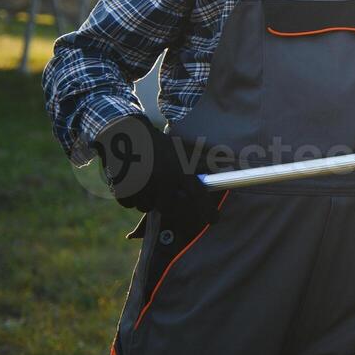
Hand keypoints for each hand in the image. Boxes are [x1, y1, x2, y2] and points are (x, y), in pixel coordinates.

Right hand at [90, 115, 221, 225]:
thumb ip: (203, 160)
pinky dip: (131, 197)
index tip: (214, 220)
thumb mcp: (183, 149)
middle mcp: (163, 180)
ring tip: (148, 182)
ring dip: (149, 200)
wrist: (127, 134)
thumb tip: (230, 162)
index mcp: (180, 170)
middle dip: (168, 205)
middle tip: (166, 195)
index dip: (208, 211)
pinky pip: (129, 204)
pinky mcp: (124, 188)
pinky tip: (134, 182)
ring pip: (147, 207)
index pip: (198, 196)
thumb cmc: (160, 144)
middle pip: (169, 209)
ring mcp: (143, 185)